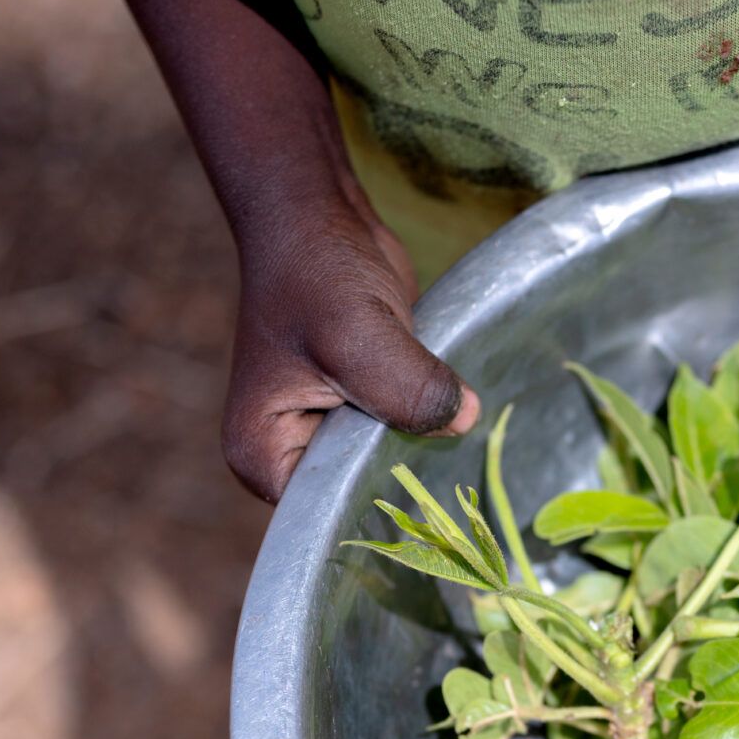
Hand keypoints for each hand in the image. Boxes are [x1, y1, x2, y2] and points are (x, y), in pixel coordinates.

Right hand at [76, 0, 476, 502]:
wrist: (321, 219)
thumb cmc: (316, 273)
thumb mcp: (356, 334)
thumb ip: (404, 386)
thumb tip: (461, 419)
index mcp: (264, 460)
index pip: (329, 518)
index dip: (380, 513)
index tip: (438, 508)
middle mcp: (291, 457)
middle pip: (361, 497)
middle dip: (410, 484)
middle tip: (469, 491)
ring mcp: (330, 436)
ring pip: (390, 467)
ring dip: (428, 455)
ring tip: (473, 458)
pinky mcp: (366, 411)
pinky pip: (406, 437)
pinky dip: (433, 429)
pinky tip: (469, 427)